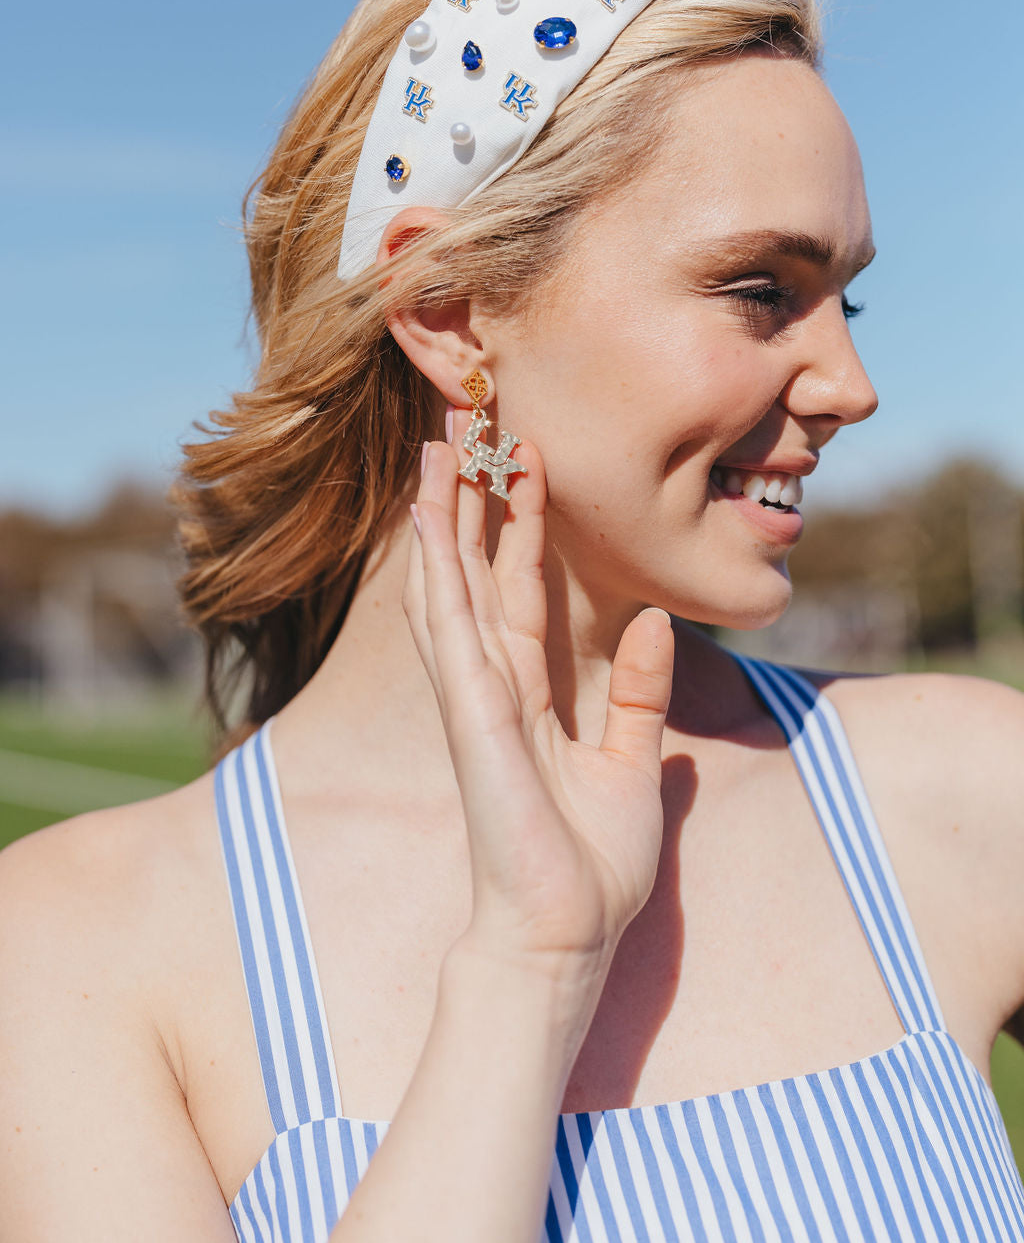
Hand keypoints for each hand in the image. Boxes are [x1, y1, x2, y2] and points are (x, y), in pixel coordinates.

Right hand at [404, 410, 673, 986]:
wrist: (566, 934)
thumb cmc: (590, 864)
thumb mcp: (634, 763)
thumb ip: (641, 694)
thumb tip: (658, 623)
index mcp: (527, 692)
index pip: (519, 586)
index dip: (520, 521)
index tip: (525, 457)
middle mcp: (491, 682)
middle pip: (477, 568)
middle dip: (473, 495)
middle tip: (468, 423)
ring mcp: (473, 695)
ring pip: (452, 582)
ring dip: (444, 512)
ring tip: (440, 445)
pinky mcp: (469, 713)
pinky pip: (450, 626)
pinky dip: (437, 568)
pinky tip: (429, 516)